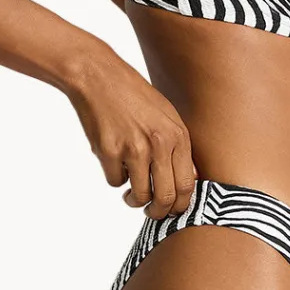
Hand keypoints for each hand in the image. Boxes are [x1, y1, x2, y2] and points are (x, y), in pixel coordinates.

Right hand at [67, 52, 198, 218]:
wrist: (100, 77)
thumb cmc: (134, 95)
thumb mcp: (167, 115)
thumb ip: (178, 147)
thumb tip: (190, 180)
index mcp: (178, 134)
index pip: (187, 185)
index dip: (180, 205)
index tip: (172, 209)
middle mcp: (160, 143)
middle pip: (165, 198)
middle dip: (158, 213)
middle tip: (151, 212)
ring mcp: (134, 148)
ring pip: (139, 196)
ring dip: (134, 200)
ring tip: (131, 192)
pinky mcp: (110, 151)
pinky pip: (115, 181)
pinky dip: (115, 176)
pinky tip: (114, 158)